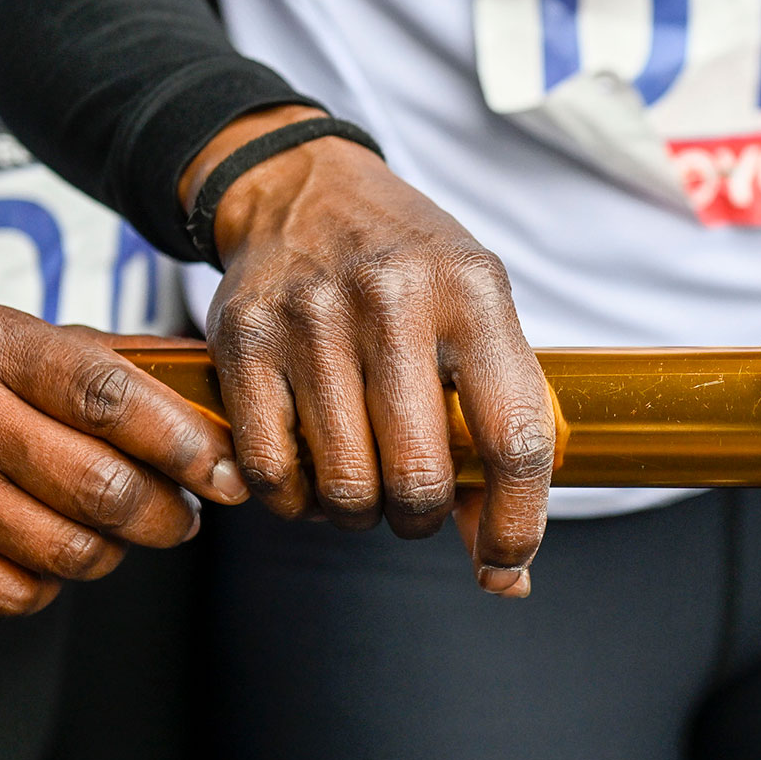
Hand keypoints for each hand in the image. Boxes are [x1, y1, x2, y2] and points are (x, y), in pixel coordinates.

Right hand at [0, 304, 243, 617]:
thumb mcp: (32, 344)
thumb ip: (122, 370)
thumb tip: (221, 414)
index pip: (112, 399)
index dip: (185, 444)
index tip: (227, 474)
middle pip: (103, 489)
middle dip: (167, 512)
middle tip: (183, 513)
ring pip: (72, 551)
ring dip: (115, 549)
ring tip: (114, 528)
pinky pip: (21, 594)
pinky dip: (53, 582)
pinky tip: (46, 548)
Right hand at [193, 109, 555, 595]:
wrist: (305, 187)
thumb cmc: (410, 270)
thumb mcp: (477, 320)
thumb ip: (498, 432)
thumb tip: (507, 572)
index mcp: (473, 292)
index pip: (516, 436)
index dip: (517, 523)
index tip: (507, 563)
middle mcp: (394, 297)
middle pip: (419, 478)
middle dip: (420, 518)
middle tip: (414, 502)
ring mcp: (312, 315)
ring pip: (344, 486)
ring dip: (356, 513)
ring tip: (361, 483)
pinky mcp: (244, 337)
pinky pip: (270, 471)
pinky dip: (293, 499)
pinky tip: (306, 471)